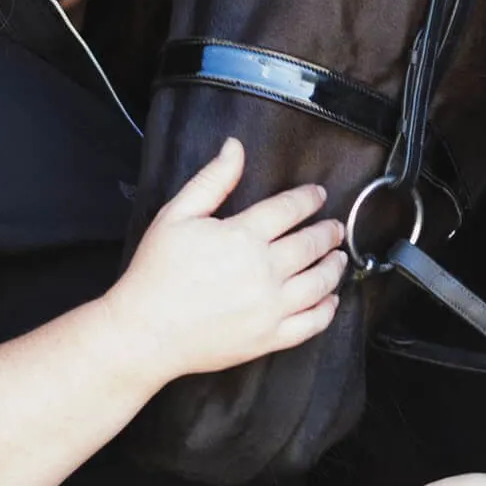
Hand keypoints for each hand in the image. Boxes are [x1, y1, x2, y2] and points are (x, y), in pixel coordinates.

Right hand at [107, 139, 344, 382]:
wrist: (145, 331)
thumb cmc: (156, 274)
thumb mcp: (176, 215)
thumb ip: (212, 180)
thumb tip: (235, 148)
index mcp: (242, 236)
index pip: (289, 209)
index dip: (308, 199)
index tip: (317, 196)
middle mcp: (263, 270)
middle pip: (311, 244)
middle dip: (328, 232)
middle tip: (335, 227)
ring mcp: (270, 307)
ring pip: (320, 282)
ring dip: (335, 266)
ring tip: (339, 258)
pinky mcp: (270, 338)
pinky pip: (312, 323)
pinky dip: (328, 309)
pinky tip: (331, 299)